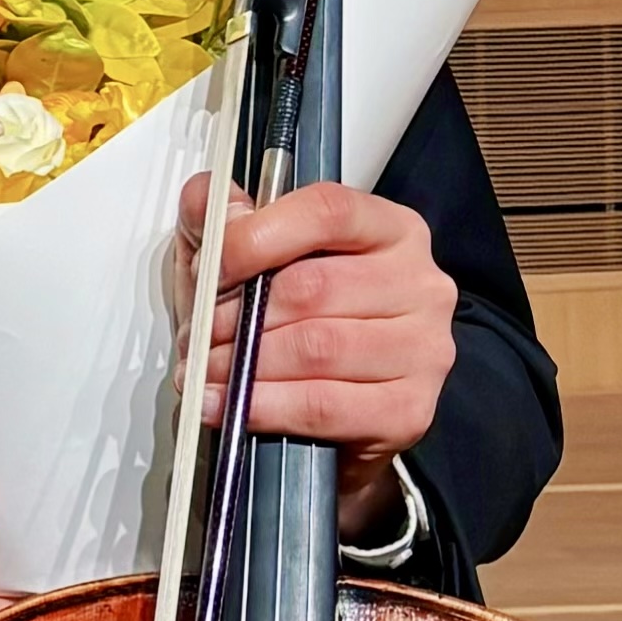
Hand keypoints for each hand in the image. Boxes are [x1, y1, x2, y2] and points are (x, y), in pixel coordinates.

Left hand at [178, 177, 454, 536]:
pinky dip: (263, 406)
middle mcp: (418, 282)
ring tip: (207, 370)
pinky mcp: (408, 409)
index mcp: (388, 229)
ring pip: (316, 347)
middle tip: (198, 335)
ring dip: (244, 364)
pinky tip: (229, 405)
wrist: (325, 420)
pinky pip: (323, 405)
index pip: (327, 211)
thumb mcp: (245, 257)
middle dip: (238, 315)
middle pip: (313, 287)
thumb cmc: (291, 322)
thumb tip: (208, 200)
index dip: (256, 237)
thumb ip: (222, 218)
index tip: (210, 267)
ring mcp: (422, 348)